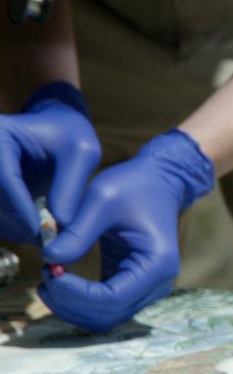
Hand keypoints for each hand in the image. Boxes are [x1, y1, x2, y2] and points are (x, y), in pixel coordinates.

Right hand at [0, 82, 99, 243]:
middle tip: (46, 241)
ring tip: (45, 237)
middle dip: (18, 223)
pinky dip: (11, 228)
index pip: (3, 178)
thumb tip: (59, 226)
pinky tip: (33, 232)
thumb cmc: (72, 137)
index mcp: (0, 135)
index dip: (21, 210)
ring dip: (14, 229)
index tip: (42, 233)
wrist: (56, 132)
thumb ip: (71, 187)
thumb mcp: (83, 154)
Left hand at [38, 129, 213, 331]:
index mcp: (157, 264)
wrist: (158, 183)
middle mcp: (158, 284)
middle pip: (106, 316)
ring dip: (71, 305)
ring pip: (103, 318)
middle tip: (45, 273)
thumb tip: (48, 260)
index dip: (74, 293)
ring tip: (49, 276)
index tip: (48, 270)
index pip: (111, 299)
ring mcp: (147, 289)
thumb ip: (77, 232)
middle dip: (69, 302)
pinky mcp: (133, 287)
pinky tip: (59, 279)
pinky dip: (78, 300)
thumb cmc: (134, 186)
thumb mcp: (102, 200)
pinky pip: (103, 308)